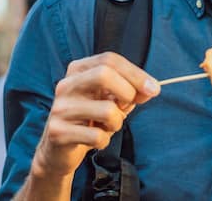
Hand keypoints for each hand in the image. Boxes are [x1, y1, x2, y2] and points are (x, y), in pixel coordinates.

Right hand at [30, 52, 159, 179]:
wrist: (58, 150)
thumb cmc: (89, 120)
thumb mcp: (110, 100)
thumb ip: (130, 91)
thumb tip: (151, 89)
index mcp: (78, 70)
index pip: (110, 60)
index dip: (136, 73)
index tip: (154, 89)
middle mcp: (66, 85)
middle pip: (104, 74)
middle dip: (127, 92)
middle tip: (127, 107)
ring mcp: (60, 108)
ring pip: (107, 110)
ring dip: (117, 123)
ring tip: (107, 127)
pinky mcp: (58, 132)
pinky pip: (97, 136)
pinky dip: (104, 141)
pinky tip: (94, 140)